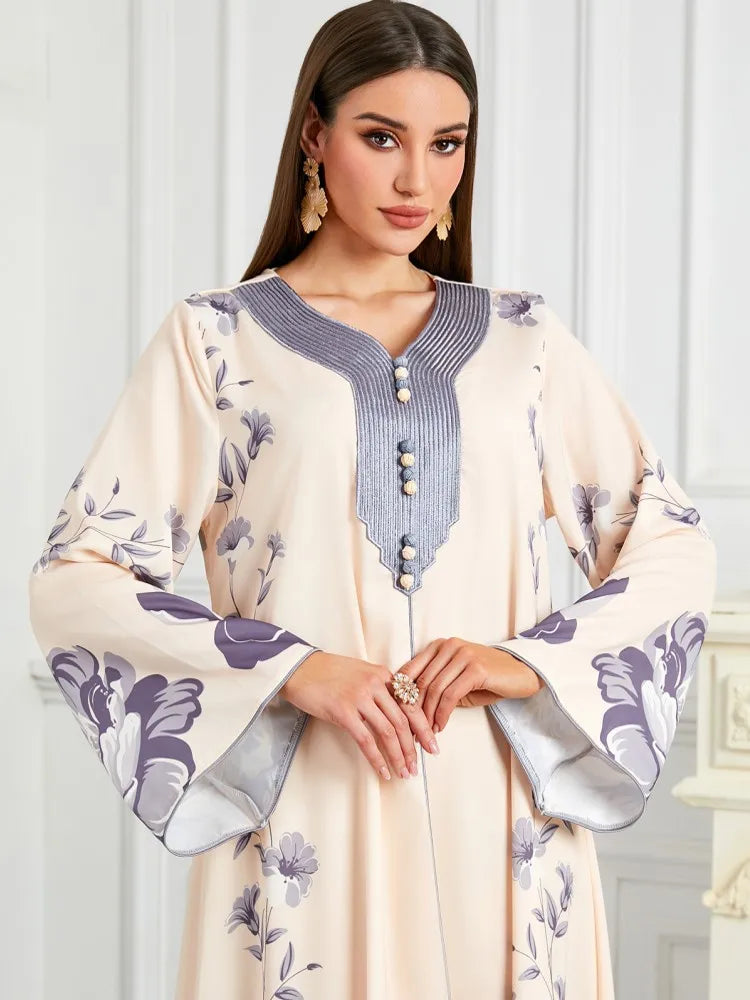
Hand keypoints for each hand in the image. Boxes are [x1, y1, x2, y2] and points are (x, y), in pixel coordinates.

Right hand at [278, 650, 440, 780]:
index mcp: (382, 674)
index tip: (431, 745)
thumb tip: (394, 716)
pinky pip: (366, 740)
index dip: (423, 727)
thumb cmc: (327, 673)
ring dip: (399, 756)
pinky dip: (377, 758)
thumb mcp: (360, 673)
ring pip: (388, 732)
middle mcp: (375, 684)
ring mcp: (359, 697)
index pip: (410, 704)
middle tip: (417, 766)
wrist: (298, 667)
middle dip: (413, 747)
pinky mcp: (343, 711)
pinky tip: (383, 771)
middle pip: (403, 721)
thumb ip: (378, 689)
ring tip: (403, 772)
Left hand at [396, 638, 543, 733]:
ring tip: (427, 732)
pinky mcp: (476, 668)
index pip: (411, 669)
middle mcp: (449, 645)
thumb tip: (409, 709)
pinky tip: (441, 726)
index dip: (402, 695)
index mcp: (439, 645)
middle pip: (420, 681)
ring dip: (428, 715)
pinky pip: (451, 695)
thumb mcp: (455, 680)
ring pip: (434, 689)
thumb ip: (434, 686)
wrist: (520, 673)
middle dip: (413, 710)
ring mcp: (463, 655)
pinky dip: (442, 714)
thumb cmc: (486, 679)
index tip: (399, 716)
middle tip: (411, 730)